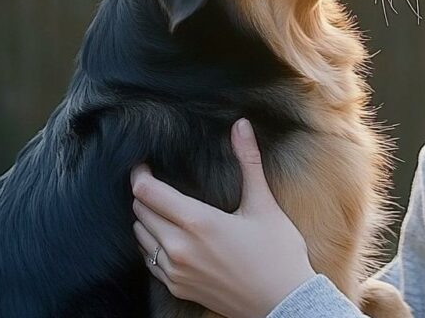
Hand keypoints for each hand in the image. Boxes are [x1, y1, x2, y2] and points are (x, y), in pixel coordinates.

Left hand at [130, 118, 316, 317]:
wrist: (283, 301)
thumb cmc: (277, 252)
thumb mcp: (263, 204)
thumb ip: (248, 161)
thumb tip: (241, 124)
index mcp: (197, 222)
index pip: (147, 192)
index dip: (140, 174)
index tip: (144, 165)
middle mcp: (178, 248)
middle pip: (140, 212)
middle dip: (145, 194)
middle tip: (157, 182)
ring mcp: (175, 271)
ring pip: (141, 236)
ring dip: (146, 219)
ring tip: (163, 208)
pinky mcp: (178, 288)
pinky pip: (149, 261)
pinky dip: (152, 245)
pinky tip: (169, 237)